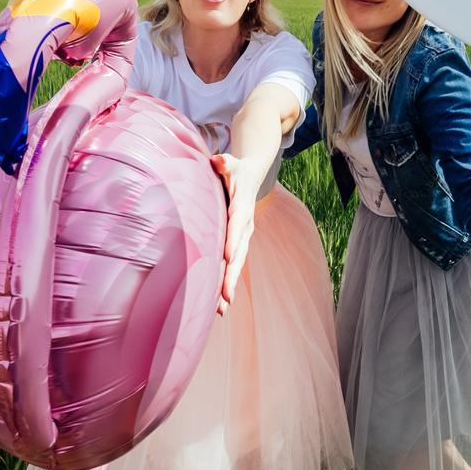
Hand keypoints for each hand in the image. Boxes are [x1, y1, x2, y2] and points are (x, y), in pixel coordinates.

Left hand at [210, 151, 258, 313]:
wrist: (251, 176)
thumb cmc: (236, 170)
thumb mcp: (231, 164)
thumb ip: (225, 163)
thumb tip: (218, 160)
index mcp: (241, 208)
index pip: (237, 226)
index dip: (233, 241)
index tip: (228, 257)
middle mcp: (245, 227)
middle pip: (239, 253)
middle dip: (232, 275)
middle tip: (225, 296)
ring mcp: (242, 238)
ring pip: (236, 265)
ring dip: (229, 286)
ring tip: (222, 309)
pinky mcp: (237, 244)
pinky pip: (231, 266)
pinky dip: (226, 284)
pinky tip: (219, 305)